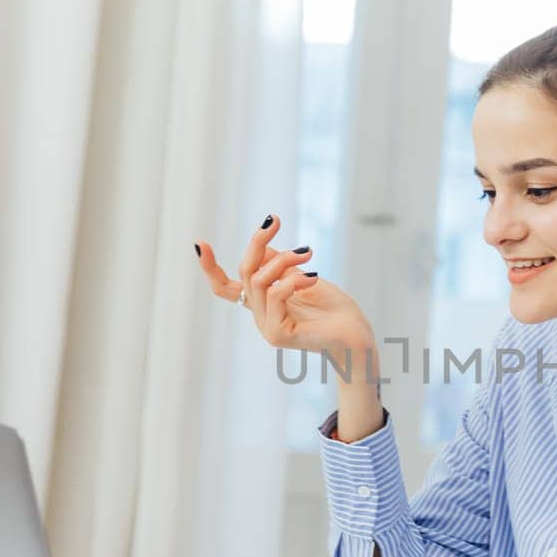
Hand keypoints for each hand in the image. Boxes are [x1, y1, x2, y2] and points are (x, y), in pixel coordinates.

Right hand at [194, 216, 373, 355]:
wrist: (357, 336)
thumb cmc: (334, 309)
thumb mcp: (303, 277)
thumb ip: (280, 266)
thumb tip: (263, 247)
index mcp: (261, 304)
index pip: (225, 288)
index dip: (210, 267)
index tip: (199, 243)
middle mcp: (259, 316)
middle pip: (245, 272)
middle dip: (257, 242)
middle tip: (274, 220)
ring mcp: (267, 328)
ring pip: (259, 280)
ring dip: (283, 259)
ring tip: (307, 253)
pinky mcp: (278, 335)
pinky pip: (276, 295)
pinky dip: (294, 280)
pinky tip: (312, 277)